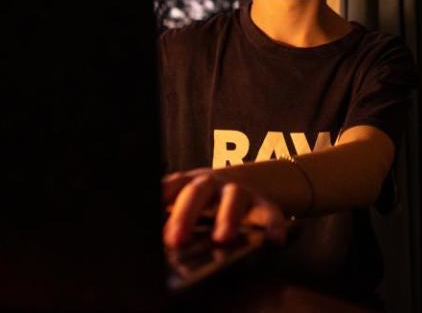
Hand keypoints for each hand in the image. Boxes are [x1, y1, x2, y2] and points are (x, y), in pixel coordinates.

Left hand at [162, 168, 286, 247]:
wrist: (244, 181)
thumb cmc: (204, 201)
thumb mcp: (183, 202)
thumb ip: (167, 217)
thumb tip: (147, 238)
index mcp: (187, 183)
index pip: (170, 188)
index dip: (160, 202)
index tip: (150, 221)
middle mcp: (212, 183)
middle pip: (197, 192)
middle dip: (185, 215)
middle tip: (175, 239)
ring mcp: (239, 191)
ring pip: (234, 197)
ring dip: (227, 216)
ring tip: (222, 238)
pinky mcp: (262, 203)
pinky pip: (270, 212)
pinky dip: (273, 225)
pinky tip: (274, 240)